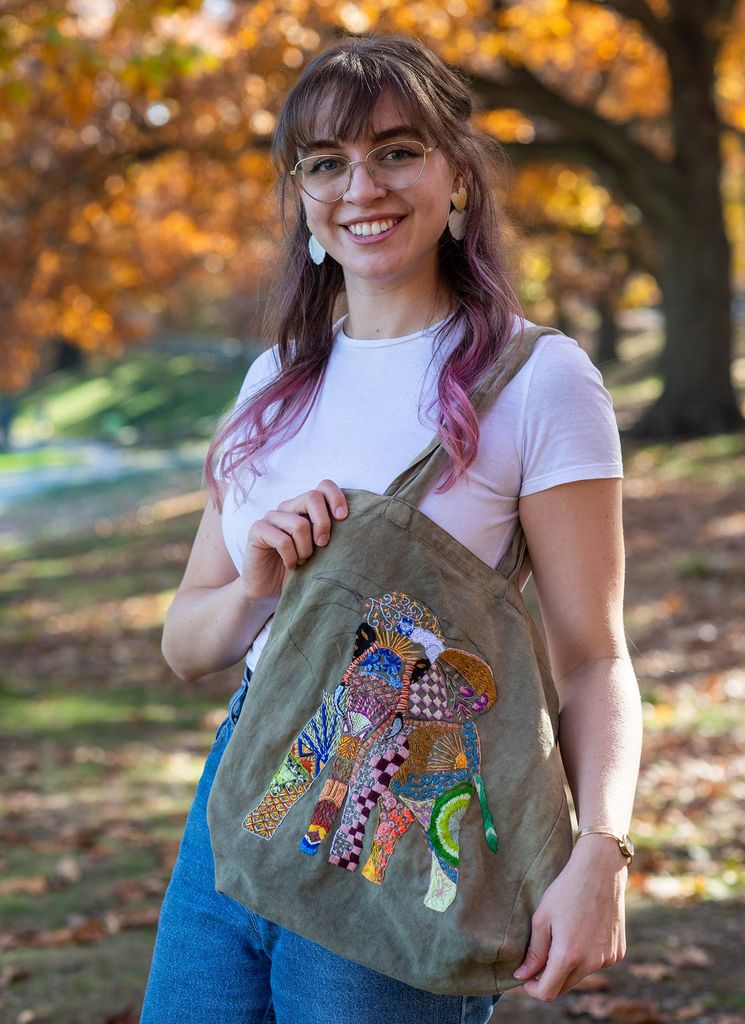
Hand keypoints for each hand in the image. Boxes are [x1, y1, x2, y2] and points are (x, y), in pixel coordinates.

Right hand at [240, 479, 347, 601]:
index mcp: (305, 508)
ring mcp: (271, 517)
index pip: (323, 486)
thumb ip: (331, 534)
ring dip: (305, 549)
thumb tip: (355, 525)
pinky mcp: (257, 530)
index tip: (344, 518)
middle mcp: (288, 507)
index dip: (336, 497)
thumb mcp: (321, 551)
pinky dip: (291, 557)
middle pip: (313, 497)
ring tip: (303, 562)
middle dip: (323, 523)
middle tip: (323, 545)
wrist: (270, 590)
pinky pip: (283, 540)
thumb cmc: (301, 570)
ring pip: (299, 524)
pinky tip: (290, 565)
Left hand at [511, 835, 627, 1000]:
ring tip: (562, 936)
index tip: (525, 977)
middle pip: (563, 987)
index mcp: (569, 955)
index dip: (532, 989)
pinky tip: (582, 931)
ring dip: (567, 966)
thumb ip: (534, 952)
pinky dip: (585, 957)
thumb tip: (522, 976)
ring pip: (580, 975)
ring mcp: (607, 958)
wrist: (600, 870)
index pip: (547, 992)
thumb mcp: (542, 917)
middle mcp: (591, 962)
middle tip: (538, 958)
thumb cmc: (566, 890)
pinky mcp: (617, 952)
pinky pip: (595, 963)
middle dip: (548, 978)